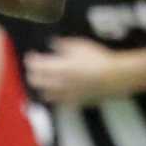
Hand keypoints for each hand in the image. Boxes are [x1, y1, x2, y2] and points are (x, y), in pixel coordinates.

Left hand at [23, 37, 138, 103]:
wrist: (114, 77)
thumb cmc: (97, 59)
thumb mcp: (79, 46)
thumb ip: (63, 45)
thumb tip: (52, 43)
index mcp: (58, 67)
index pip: (36, 65)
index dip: (31, 60)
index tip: (31, 56)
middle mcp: (58, 83)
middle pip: (36, 81)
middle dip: (32, 74)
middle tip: (33, 69)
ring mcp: (66, 94)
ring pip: (45, 94)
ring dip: (41, 87)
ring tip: (43, 81)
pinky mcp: (75, 102)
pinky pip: (59, 102)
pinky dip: (55, 97)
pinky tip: (57, 92)